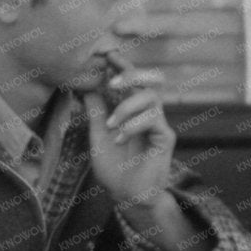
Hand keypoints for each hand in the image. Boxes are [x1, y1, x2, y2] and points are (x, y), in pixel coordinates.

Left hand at [82, 54, 173, 210]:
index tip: (107, 55)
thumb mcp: (98, 136)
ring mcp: (159, 124)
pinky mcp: (165, 138)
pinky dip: (133, 126)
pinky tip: (119, 139)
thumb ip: (95, 113)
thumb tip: (85, 87)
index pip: (132, 81)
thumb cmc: (114, 166)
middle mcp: (148, 113)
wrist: (127, 195)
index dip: (123, 66)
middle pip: (152, 80)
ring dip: (126, 108)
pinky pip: (153, 120)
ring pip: (151, 99)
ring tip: (111, 125)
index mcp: (133, 110)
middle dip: (132, 74)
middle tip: (112, 80)